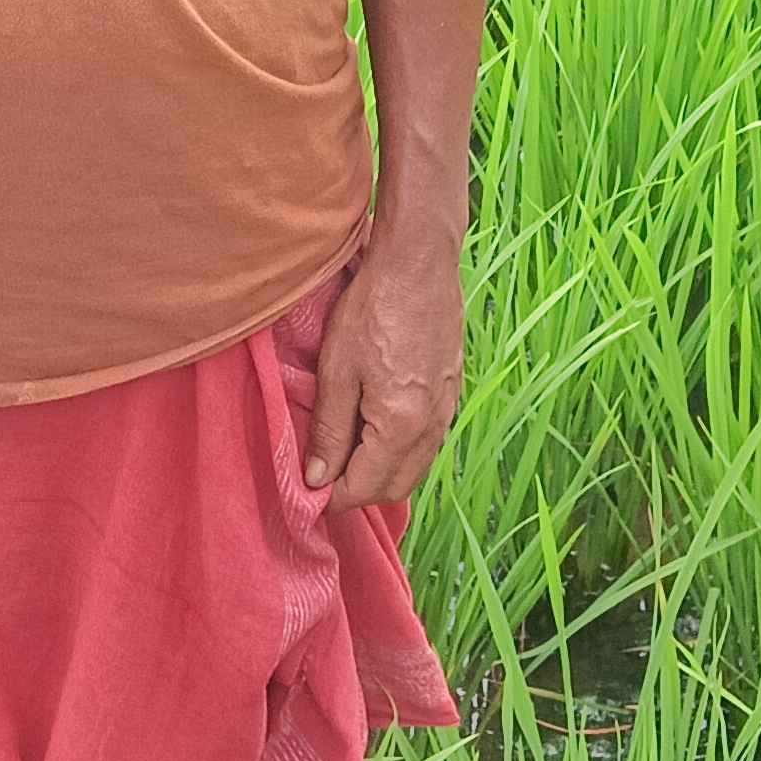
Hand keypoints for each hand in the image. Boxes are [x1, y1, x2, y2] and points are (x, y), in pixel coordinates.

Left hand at [302, 226, 466, 515]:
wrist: (419, 263)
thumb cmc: (373, 309)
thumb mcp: (337, 372)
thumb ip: (328, 432)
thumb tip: (317, 480)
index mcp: (402, 427)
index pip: (365, 489)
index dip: (332, 497)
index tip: (307, 489)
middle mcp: (432, 427)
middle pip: (395, 488)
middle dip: (358, 491)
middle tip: (323, 472)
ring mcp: (447, 411)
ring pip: (414, 467)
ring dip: (380, 471)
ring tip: (345, 448)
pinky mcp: (452, 393)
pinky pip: (427, 442)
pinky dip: (400, 450)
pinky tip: (375, 426)